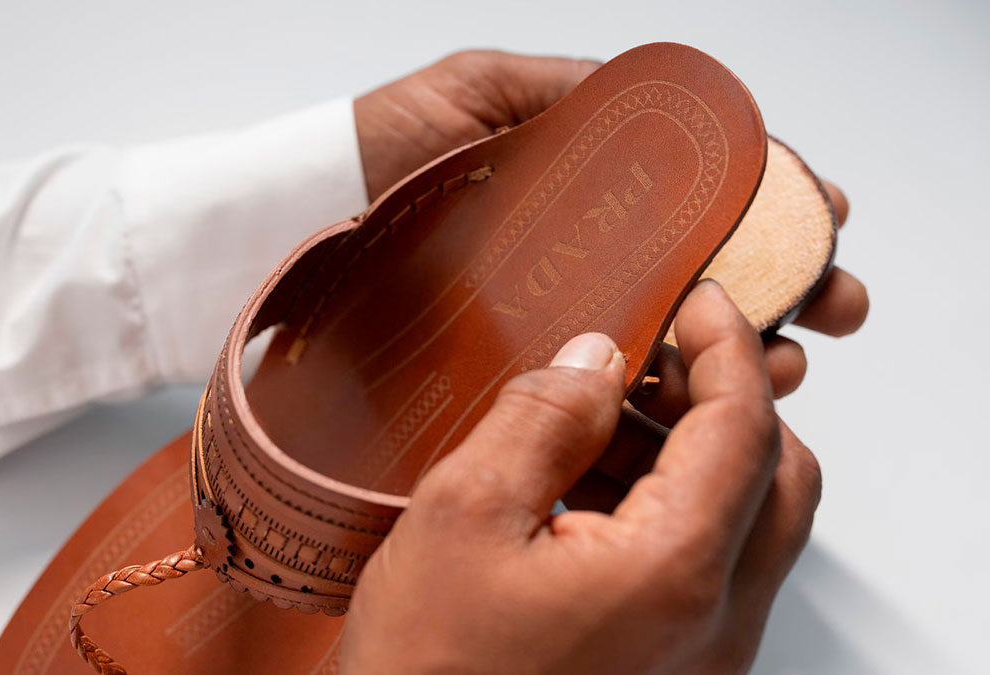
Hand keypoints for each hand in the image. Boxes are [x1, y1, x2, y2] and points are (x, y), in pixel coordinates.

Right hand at [342, 281, 820, 673]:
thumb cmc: (426, 672)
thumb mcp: (463, 515)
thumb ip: (542, 418)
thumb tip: (594, 359)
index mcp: (672, 574)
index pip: (743, 430)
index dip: (727, 349)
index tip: (698, 304)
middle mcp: (713, 626)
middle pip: (778, 481)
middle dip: (724, 405)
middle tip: (656, 361)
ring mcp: (700, 658)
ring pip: (746, 526)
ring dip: (691, 458)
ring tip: (599, 424)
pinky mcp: (672, 673)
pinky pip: (706, 572)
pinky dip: (669, 512)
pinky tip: (588, 489)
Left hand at [353, 50, 868, 399]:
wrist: (289, 225)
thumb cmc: (375, 151)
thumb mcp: (478, 90)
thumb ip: (565, 92)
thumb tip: (661, 99)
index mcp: (583, 194)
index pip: (698, 200)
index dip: (771, 206)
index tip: (825, 215)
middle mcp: (576, 263)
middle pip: (705, 279)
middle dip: (788, 289)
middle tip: (833, 306)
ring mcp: (548, 325)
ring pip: (668, 346)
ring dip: (746, 357)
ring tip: (784, 363)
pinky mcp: (513, 379)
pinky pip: (601, 399)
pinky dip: (663, 408)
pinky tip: (703, 409)